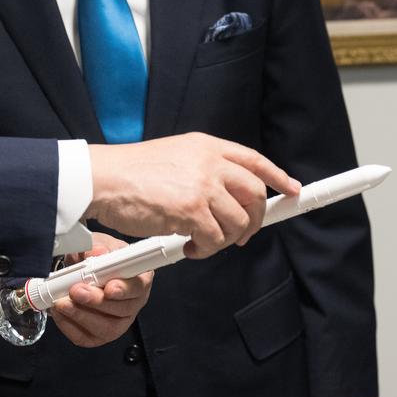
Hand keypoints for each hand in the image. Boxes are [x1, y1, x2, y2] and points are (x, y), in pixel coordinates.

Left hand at [51, 233, 152, 347]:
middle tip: (76, 291)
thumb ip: (97, 246)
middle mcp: (133, 302)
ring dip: (81, 315)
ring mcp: (119, 321)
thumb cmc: (98, 256)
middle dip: (96, 302)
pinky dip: (70, 326)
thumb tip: (97, 252)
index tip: (109, 288)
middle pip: (122, 310)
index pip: (138, 286)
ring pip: (106, 328)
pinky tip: (60, 312)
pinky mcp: (100, 335)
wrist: (84, 267)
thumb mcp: (98, 242)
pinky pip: (87, 338)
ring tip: (62, 302)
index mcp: (140, 278)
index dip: (124, 290)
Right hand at [86, 133, 300, 258]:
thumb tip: (227, 196)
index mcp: (207, 146)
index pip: (255, 161)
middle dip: (254, 220)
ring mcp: (203, 185)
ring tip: (201, 242)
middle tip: (240, 235)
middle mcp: (210, 162)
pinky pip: (215, 239)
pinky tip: (187, 247)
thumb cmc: (132, 173)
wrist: (105, 179)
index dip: (277, 177)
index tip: (292, 191)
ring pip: (239, 222)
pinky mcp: (192, 210)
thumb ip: (203, 168)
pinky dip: (205, 250)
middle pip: (255, 194)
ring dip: (224, 241)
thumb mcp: (176, 155)